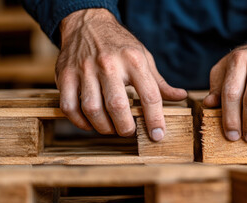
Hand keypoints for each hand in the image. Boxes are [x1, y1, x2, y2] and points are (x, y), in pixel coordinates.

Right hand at [56, 9, 186, 140]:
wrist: (87, 23)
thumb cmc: (119, 45)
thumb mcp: (144, 58)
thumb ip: (160, 82)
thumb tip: (181, 96)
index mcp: (134, 60)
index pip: (150, 95)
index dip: (155, 120)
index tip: (157, 135)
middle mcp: (109, 64)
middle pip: (118, 106)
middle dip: (125, 127)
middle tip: (129, 131)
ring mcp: (85, 70)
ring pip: (92, 109)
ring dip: (103, 127)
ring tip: (111, 129)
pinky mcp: (65, 75)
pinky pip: (69, 107)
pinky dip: (80, 122)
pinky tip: (90, 123)